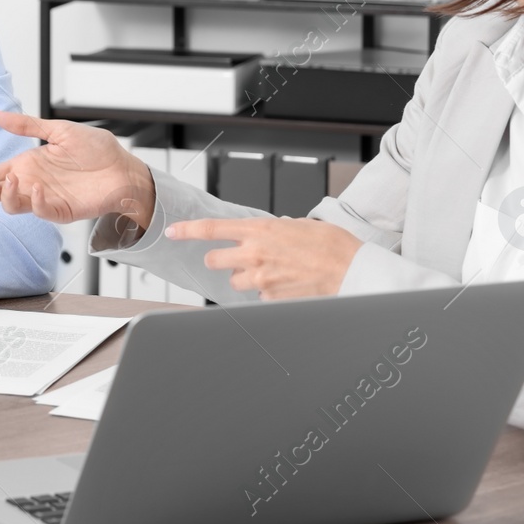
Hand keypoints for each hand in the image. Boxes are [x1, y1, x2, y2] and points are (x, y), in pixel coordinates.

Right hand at [0, 111, 156, 230]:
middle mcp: (31, 183)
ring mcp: (44, 199)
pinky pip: (40, 211)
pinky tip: (36, 189)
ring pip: (13, 205)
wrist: (124, 168)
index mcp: (28, 165)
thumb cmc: (96, 150)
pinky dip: (34, 202)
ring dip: (7, 196)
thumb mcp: (59, 131)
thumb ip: (28, 126)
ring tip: (12, 182)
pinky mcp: (60, 211)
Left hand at [165, 218, 362, 299]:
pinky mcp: (270, 298)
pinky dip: (266, 291)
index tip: (171, 231)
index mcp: (259, 229)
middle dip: (220, 260)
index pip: (211, 228)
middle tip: (236, 259)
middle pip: (214, 259)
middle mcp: (254, 253)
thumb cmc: (331, 245)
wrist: (352, 269)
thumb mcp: (298, 225)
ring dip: (245, 277)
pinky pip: (257, 296)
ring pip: (234, 281)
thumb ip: (273, 230)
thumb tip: (266, 235)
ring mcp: (260, 278)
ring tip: (272, 271)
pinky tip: (286, 284)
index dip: (186, 230)